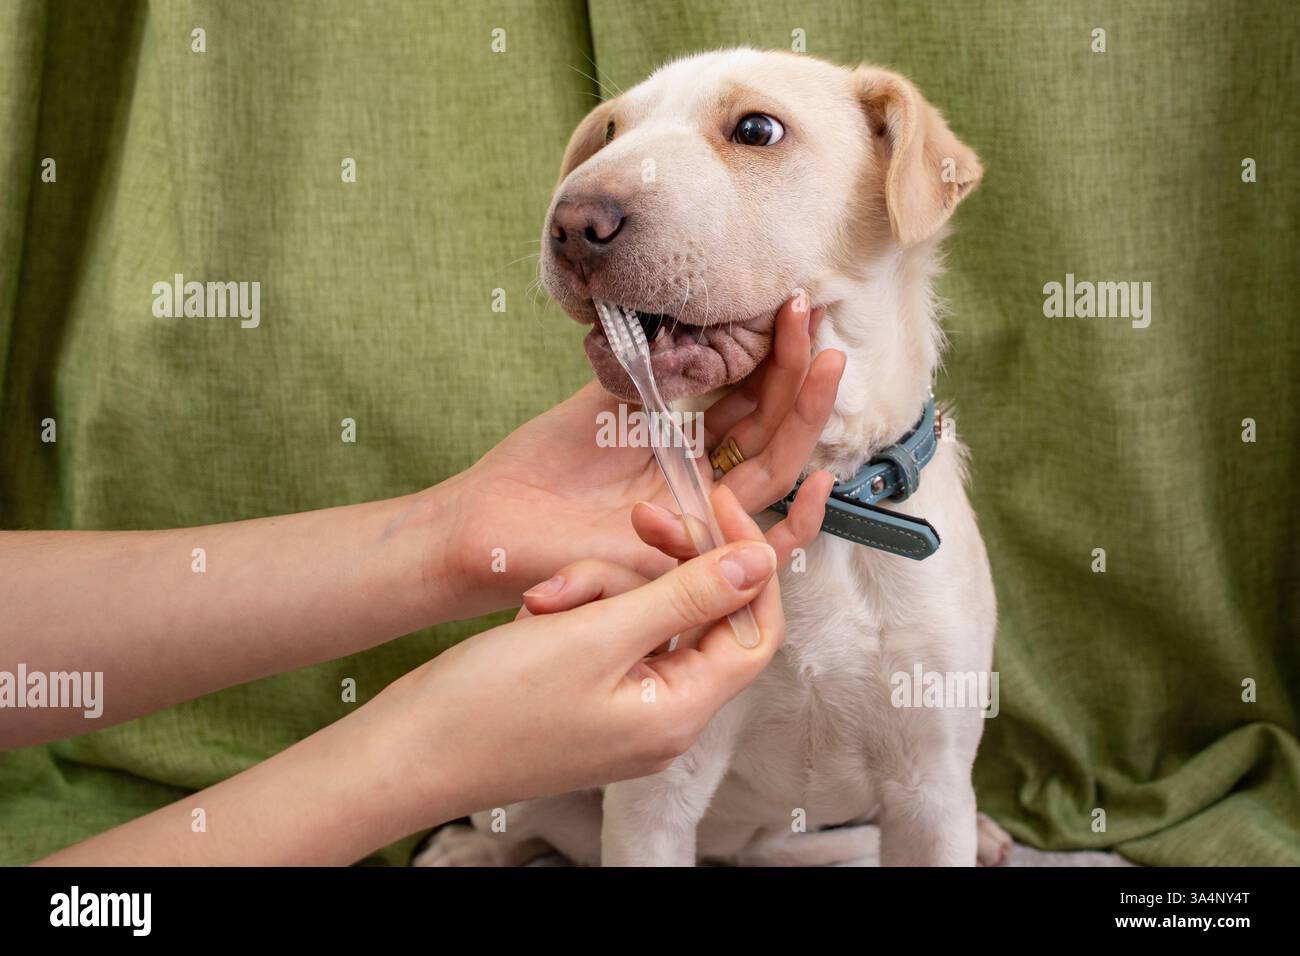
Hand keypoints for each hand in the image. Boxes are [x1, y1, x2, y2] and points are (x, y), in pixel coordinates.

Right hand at [370, 486, 789, 828]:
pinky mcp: (587, 700)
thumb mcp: (598, 633)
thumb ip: (688, 594)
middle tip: (634, 518)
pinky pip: (607, 635)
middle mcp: (663, 717)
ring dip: (602, 586)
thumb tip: (762, 560)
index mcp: (680, 711)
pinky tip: (537, 611)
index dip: (745, 563)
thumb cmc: (493, 704)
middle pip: (696, 615)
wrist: (405, 751)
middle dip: (656, 565)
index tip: (714, 505)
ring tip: (545, 595)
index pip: (754, 628)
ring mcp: (624, 711)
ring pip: (645, 615)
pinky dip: (579, 611)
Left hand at [437, 295, 844, 617]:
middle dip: (797, 372)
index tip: (787, 305)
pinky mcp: (692, 560)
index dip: (771, 355)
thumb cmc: (542, 465)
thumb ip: (651, 367)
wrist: (492, 519)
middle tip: (811, 316)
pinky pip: (762, 551)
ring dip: (806, 416)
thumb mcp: (605, 400)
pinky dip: (800, 523)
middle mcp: (703, 482)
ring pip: (776, 471)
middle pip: (772, 429)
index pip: (747, 399)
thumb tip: (687, 316)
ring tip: (826, 361)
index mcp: (684, 444)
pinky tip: (825, 481)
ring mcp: (703, 519)